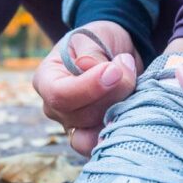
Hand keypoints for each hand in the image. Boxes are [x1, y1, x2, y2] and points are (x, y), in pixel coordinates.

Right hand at [33, 20, 140, 155]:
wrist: (116, 52)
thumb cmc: (98, 40)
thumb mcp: (92, 37)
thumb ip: (92, 54)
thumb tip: (89, 67)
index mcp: (46, 81)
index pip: (60, 95)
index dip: (89, 87)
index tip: (115, 70)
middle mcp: (55, 109)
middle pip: (83, 116)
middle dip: (113, 94)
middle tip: (128, 68)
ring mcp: (75, 126)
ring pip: (96, 134)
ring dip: (120, 112)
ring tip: (132, 88)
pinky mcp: (95, 136)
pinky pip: (106, 144)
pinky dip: (123, 130)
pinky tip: (136, 111)